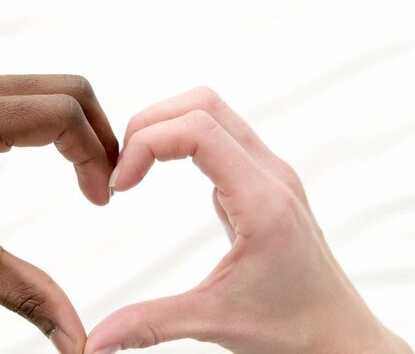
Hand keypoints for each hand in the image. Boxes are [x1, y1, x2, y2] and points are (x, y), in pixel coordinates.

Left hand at [0, 72, 117, 353]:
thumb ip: (29, 296)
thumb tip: (76, 341)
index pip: (64, 114)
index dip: (96, 155)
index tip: (100, 198)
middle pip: (68, 90)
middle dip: (98, 135)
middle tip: (105, 183)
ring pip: (52, 88)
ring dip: (78, 129)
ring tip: (87, 174)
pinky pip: (28, 95)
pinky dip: (53, 123)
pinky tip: (57, 157)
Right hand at [84, 87, 411, 353]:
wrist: (339, 337)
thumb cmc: (293, 329)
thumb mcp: (213, 322)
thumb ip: (149, 325)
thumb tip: (95, 342)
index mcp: (262, 201)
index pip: (198, 131)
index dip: (146, 145)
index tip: (120, 185)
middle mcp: (270, 175)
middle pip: (203, 105)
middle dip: (150, 124)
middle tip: (121, 167)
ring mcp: (269, 174)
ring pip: (212, 113)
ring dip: (165, 127)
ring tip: (134, 166)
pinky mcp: (262, 182)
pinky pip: (219, 136)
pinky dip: (180, 141)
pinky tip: (160, 172)